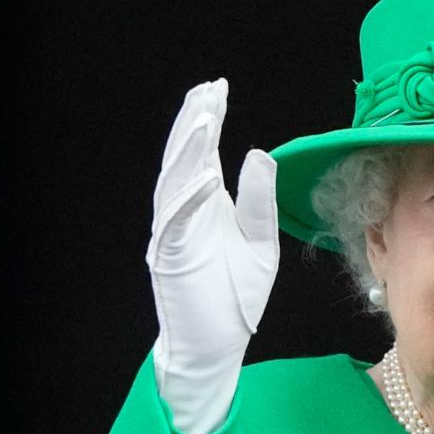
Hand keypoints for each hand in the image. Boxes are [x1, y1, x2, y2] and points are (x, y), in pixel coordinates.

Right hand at [145, 78, 278, 433]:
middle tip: (208, 90)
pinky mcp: (172, 260)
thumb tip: (257, 153)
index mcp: (204, 207)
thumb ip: (259, 200)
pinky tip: (205, 176)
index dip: (207, 121)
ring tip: (205, 118)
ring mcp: (174, 235)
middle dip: (194, 123)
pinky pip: (178, 224)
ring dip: (189, 151)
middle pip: (184, 159)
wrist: (217, 345)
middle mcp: (184, 215)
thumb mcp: (260, 241)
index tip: (218, 88)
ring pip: (175, 183)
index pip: (202, 154)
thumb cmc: (235, 296)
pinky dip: (189, 199)